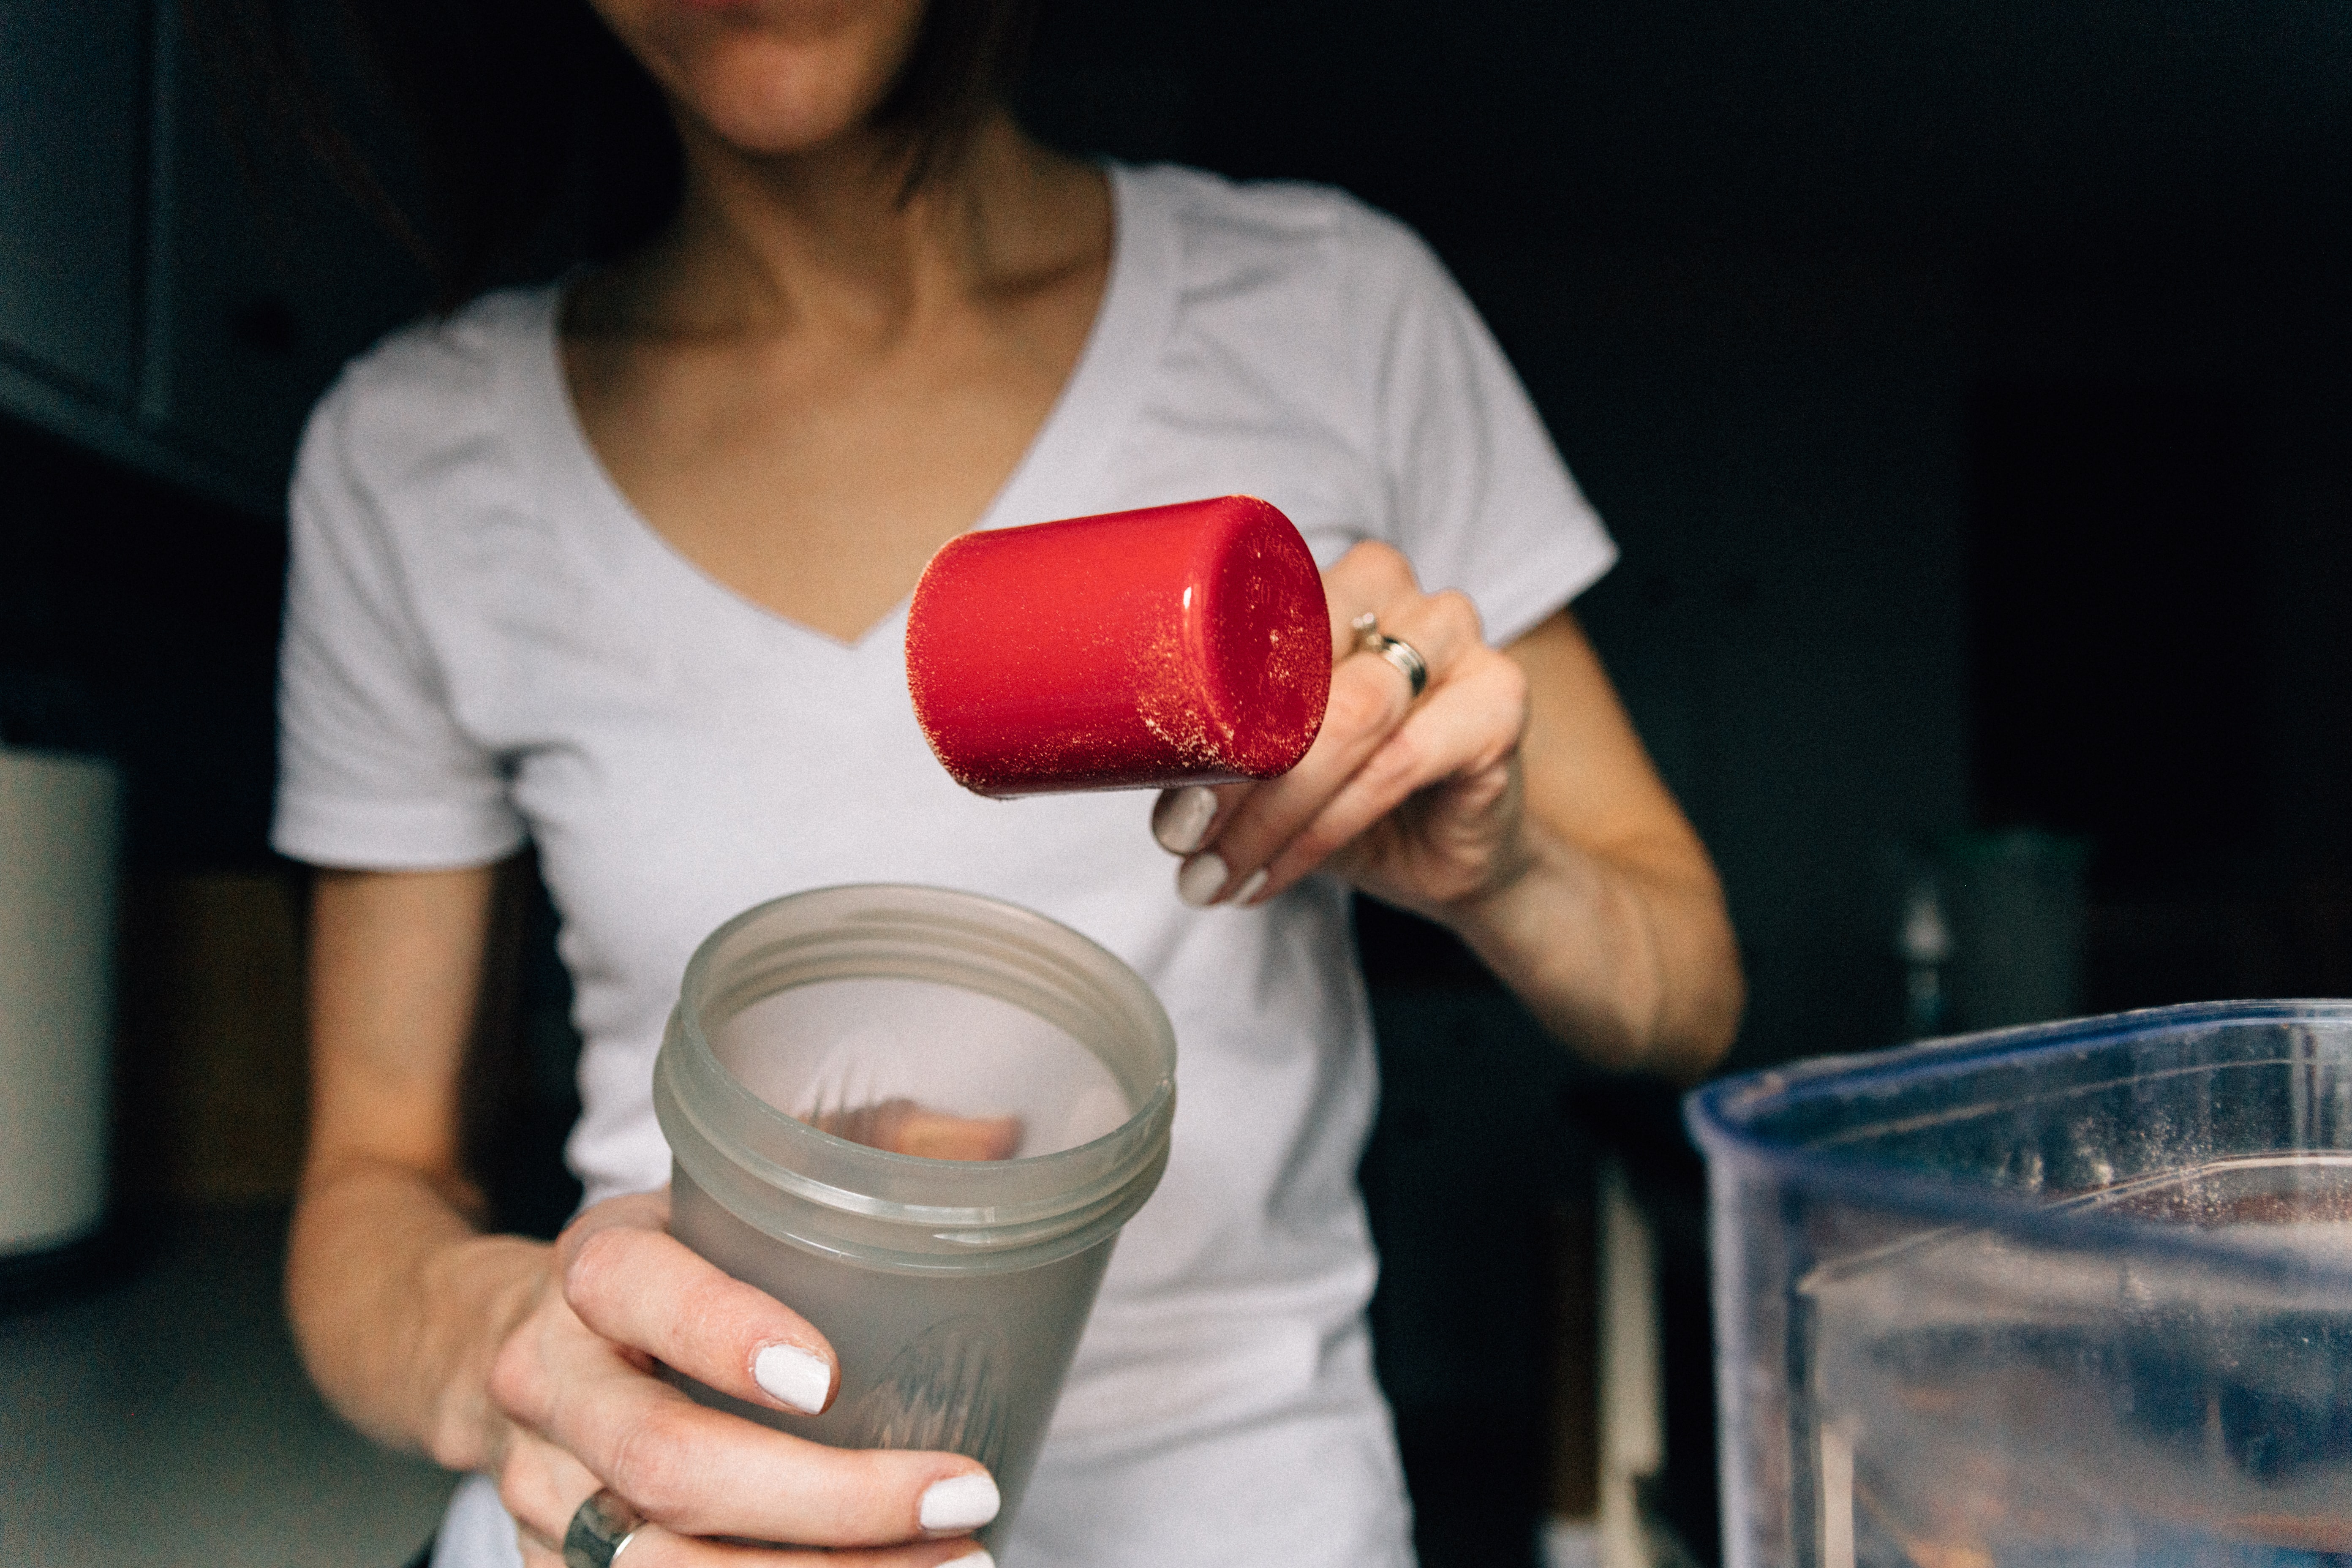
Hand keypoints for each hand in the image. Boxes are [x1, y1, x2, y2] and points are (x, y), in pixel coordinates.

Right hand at [482, 1190, 998, 1565]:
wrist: (513, 1348)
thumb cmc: (671, 1262)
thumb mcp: (730, 1190)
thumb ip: (857, 1151)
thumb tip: (999, 1131)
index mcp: (594, 1267)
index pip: (638, 1291)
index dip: (726, 1334)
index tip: (832, 1377)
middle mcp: (552, 1383)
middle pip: (665, 1461)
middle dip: (827, 1501)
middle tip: (963, 1496)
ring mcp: (544, 1490)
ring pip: (661, 1564)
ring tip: (959, 1562)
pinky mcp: (554, 1567)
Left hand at [1150, 540, 1532, 920]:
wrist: (1447, 852)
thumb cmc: (1346, 790)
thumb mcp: (1269, 761)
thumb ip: (1216, 744)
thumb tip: (1130, 763)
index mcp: (1337, 584)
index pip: (1256, 627)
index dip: (1198, 718)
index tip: (1162, 806)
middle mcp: (1402, 597)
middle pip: (1301, 673)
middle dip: (1232, 773)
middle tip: (1183, 844)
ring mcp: (1460, 642)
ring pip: (1348, 719)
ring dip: (1271, 813)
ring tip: (1218, 874)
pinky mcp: (1499, 703)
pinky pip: (1393, 767)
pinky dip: (1323, 832)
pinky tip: (1275, 874)